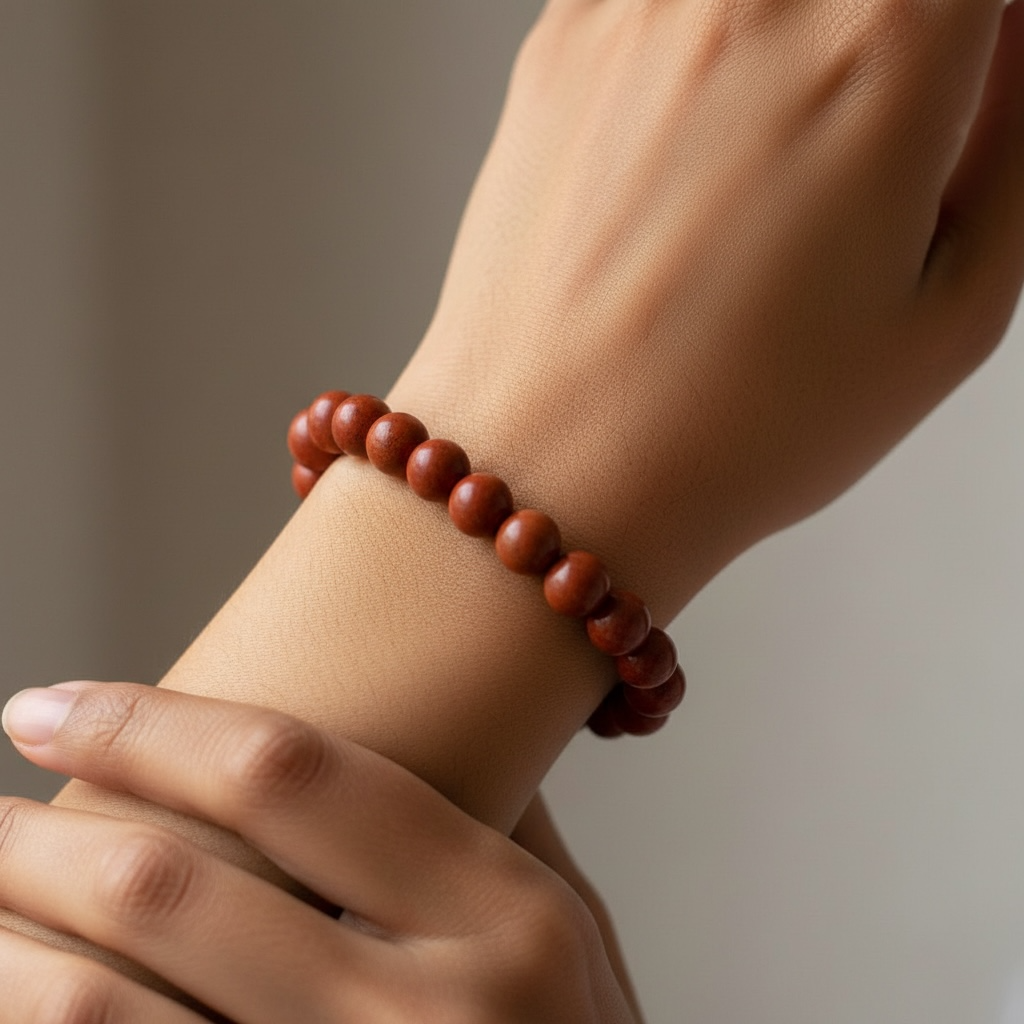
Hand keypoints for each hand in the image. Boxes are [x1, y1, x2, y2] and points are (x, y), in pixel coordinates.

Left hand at [0, 682, 639, 1022]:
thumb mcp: (582, 939)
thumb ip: (503, 826)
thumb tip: (436, 729)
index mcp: (504, 919)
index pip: (293, 776)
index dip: (149, 727)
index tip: (52, 703)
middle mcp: (425, 1015)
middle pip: (174, 889)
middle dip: (40, 834)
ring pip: (105, 1010)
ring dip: (7, 942)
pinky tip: (23, 988)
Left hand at [390, 0, 1023, 617]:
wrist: (553, 470)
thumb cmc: (733, 427)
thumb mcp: (954, 312)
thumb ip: (1015, 136)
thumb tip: (1014, 36)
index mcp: (883, 46)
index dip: (977, 32)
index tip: (963, 77)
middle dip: (887, 40)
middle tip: (869, 140)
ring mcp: (637, 6)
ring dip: (790, 46)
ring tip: (770, 164)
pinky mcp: (558, 42)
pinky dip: (704, 42)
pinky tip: (693, 148)